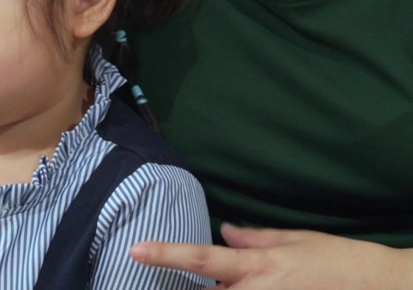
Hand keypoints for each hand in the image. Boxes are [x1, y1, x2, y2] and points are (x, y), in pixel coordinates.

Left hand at [130, 224, 412, 288]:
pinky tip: (239, 289)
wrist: (381, 287)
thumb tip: (224, 232)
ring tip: (223, 283)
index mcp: (257, 266)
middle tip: (171, 281)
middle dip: (188, 289)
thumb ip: (254, 238)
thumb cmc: (339, 261)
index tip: (135, 250)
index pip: (201, 258)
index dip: (165, 255)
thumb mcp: (296, 240)